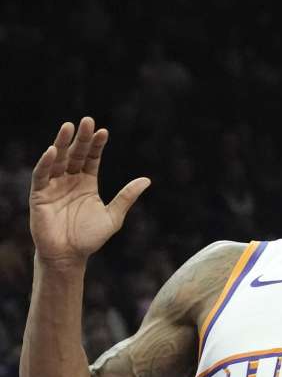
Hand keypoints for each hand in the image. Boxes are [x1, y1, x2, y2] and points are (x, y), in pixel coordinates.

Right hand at [28, 118, 149, 267]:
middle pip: (75, 154)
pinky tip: (52, 151)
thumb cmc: (90, 238)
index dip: (97, 145)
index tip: (104, 131)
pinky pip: (41, 175)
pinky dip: (46, 163)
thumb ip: (126, 197)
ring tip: (68, 127)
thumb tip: (147, 180)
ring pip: (57, 160)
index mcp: (87, 183)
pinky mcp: (39, 194)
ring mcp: (54, 186)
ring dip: (62, 143)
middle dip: (82, 138)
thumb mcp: (113, 216)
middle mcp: (70, 180)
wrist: (69, 256)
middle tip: (87, 120)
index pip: (92, 158)